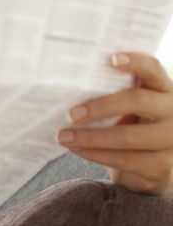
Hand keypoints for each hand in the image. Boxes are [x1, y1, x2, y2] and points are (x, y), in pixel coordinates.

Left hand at [56, 51, 172, 196]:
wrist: (147, 167)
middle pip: (138, 101)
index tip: (111, 58)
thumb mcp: (126, 108)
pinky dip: (97, 154)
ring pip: (129, 136)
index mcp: (163, 89)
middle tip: (71, 114)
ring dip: (91, 137)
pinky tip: (77, 150)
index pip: (153, 69)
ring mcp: (172, 139)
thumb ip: (110, 95)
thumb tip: (67, 87)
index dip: (135, 62)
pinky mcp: (163, 164)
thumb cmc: (129, 127)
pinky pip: (126, 159)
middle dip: (101, 107)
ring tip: (64, 136)